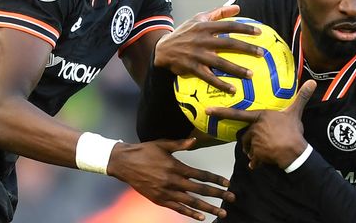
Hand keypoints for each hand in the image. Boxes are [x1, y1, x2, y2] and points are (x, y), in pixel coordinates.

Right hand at [107, 137, 235, 219]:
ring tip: (221, 212)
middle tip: (232, 198)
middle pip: (199, 189)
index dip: (215, 179)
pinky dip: (190, 213)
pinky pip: (177, 208)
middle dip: (217, 194)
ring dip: (208, 208)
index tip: (227, 183)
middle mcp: (172, 180)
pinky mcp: (159, 199)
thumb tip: (195, 141)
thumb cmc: (143, 151)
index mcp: (175, 166)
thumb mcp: (162, 144)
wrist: (123, 163)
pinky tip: (201, 217)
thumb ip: (180, 144)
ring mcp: (165, 192)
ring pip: (191, 202)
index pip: (200, 174)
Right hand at [154, 5, 261, 93]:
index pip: (228, 25)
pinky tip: (233, 89)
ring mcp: (197, 55)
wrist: (163, 49)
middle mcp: (202, 39)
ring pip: (220, 63)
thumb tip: (238, 7)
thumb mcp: (198, 18)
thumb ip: (218, 12)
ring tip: (251, 75)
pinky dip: (221, 84)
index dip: (244, 28)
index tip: (260, 32)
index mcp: (205, 26)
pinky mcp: (192, 68)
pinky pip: (209, 78)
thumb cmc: (185, 32)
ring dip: (236, 69)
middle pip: (228, 43)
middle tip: (261, 53)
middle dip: (246, 48)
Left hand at [206, 80, 316, 169]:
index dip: (220, 111)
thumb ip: (301, 97)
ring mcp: (254, 142)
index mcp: (260, 116)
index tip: (207, 110)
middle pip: (245, 136)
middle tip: (262, 143)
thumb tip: (313, 82)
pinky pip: (254, 160)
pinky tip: (264, 162)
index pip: (237, 113)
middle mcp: (254, 128)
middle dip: (250, 141)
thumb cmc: (293, 131)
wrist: (295, 151)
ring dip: (254, 152)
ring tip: (266, 151)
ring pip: (249, 148)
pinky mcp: (257, 154)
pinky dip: (258, 162)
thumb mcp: (295, 112)